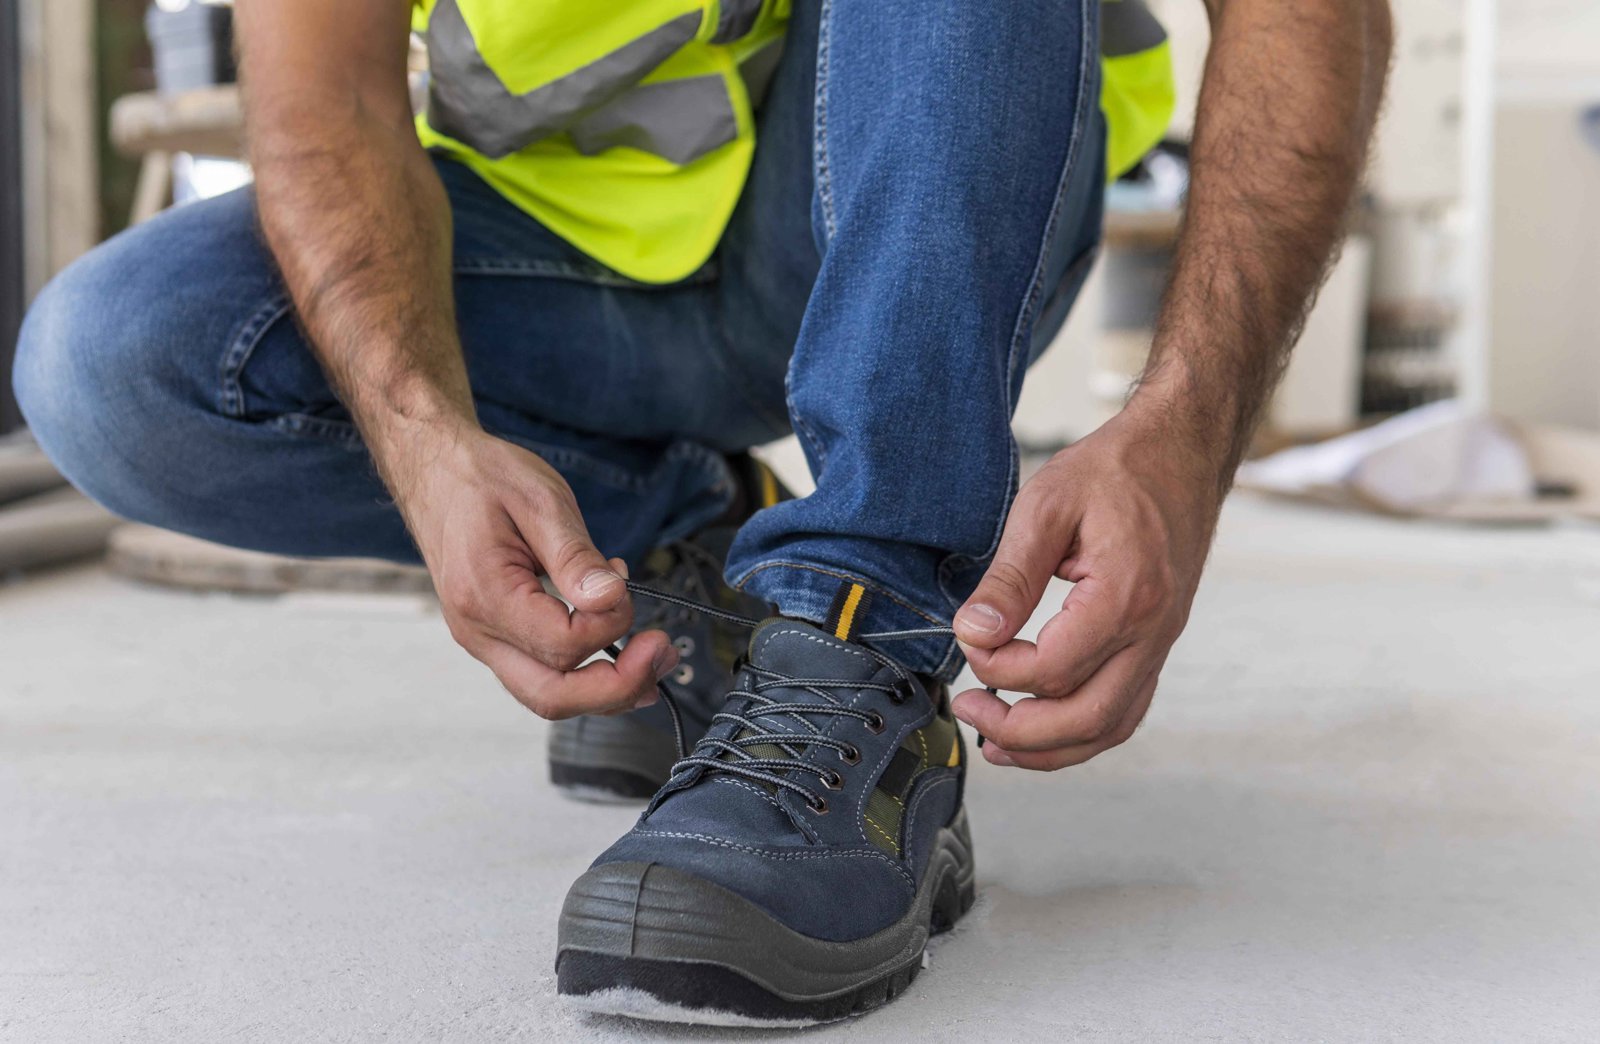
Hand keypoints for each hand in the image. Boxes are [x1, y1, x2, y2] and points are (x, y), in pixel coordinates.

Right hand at [389, 423, 676, 719]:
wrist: (438, 474)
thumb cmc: (484, 479)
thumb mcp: (540, 500)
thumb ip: (575, 556)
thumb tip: (612, 599)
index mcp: (485, 595)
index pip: (563, 645)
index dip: (611, 625)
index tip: (627, 584)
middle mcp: (478, 631)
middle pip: (552, 696)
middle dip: (618, 687)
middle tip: (662, 653)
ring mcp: (483, 641)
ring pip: (548, 696)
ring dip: (607, 689)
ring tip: (652, 658)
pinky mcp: (496, 639)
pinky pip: (542, 677)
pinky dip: (585, 674)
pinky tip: (618, 652)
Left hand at [949, 405, 1224, 769]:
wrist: (1180, 452)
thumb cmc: (1116, 470)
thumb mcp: (1045, 505)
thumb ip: (1009, 577)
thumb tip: (975, 632)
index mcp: (1126, 596)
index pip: (1053, 670)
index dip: (997, 667)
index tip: (968, 638)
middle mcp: (1153, 631)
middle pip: (1086, 718)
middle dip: (1018, 731)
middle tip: (969, 707)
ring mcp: (1161, 643)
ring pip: (1109, 728)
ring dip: (1049, 748)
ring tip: (995, 738)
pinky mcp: (1157, 644)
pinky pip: (1124, 710)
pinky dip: (1080, 733)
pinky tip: (1039, 728)